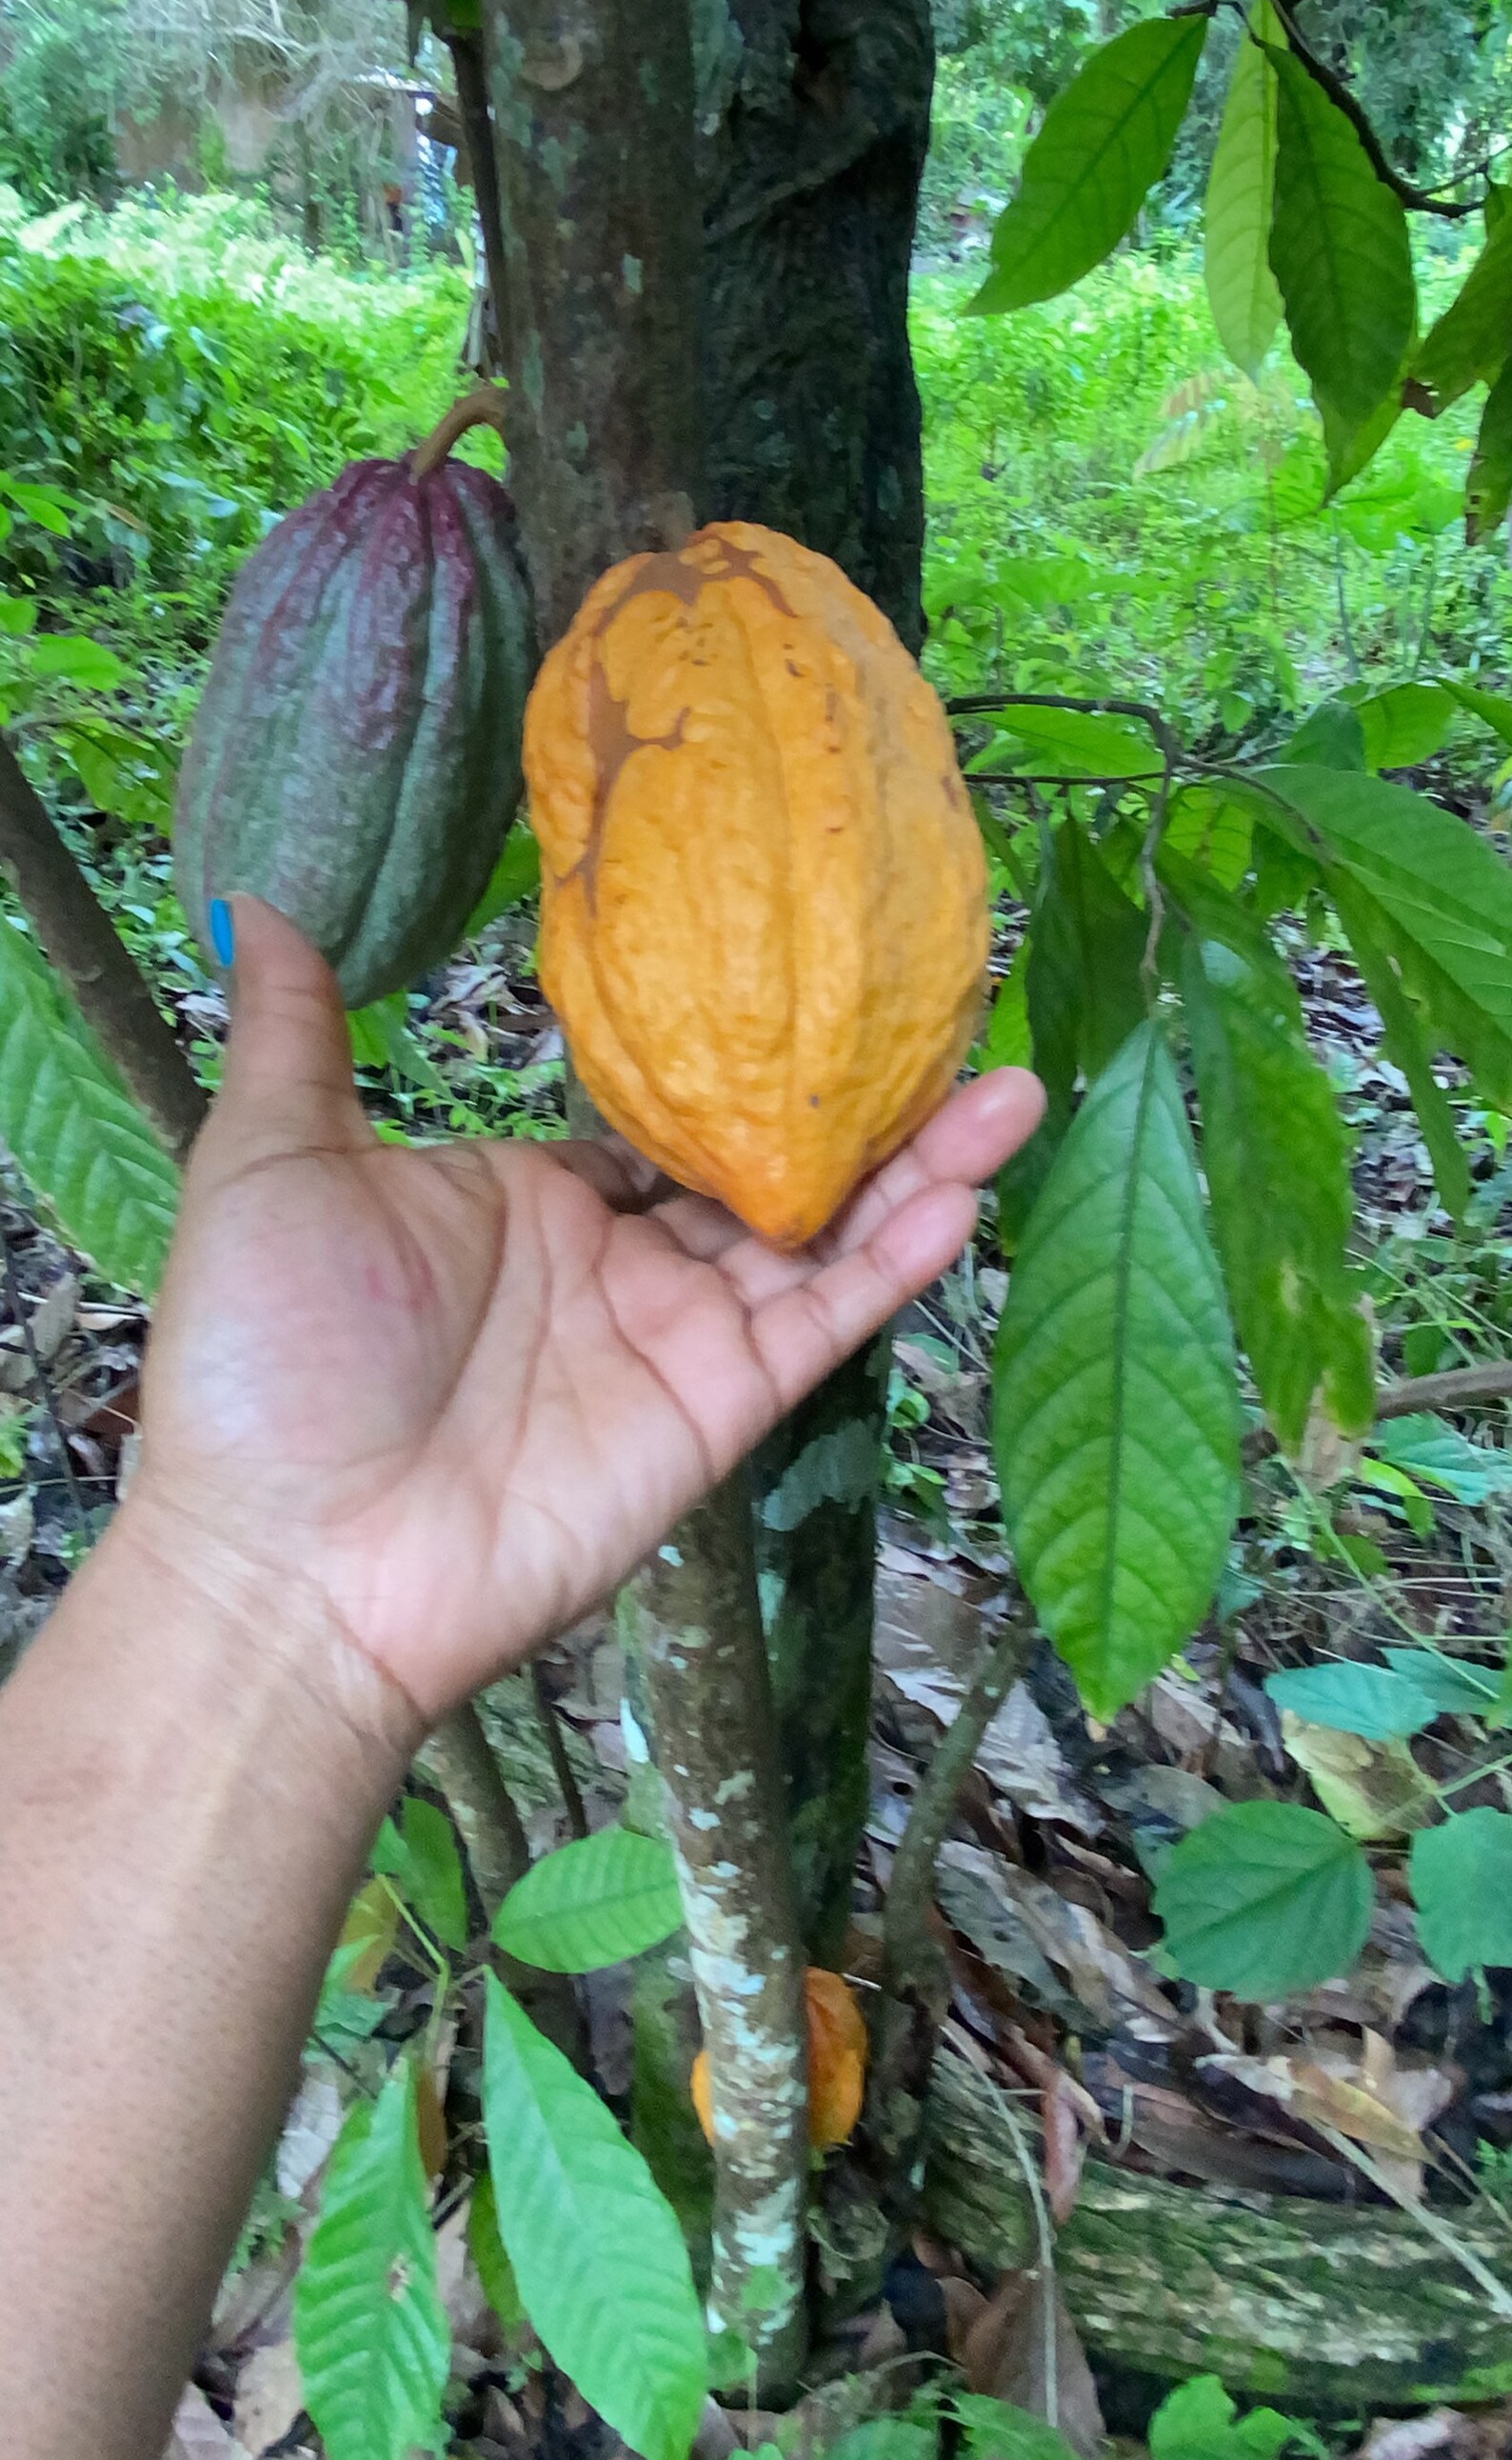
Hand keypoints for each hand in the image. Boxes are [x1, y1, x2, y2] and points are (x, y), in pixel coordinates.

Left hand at [130, 898, 1042, 1720]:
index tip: (815, 976)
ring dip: (920, 1167)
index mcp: (525, 1200)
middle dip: (859, 1103)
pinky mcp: (716, 1410)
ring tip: (1012, 1086)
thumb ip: (298, 1038)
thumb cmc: (264, 1360)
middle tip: (952, 1020)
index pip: (655, 1119)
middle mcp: (616, 1264)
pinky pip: (823, 1324)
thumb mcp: (270, 1163)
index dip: (734, 1058)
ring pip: (823, 1237)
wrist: (296, 1554)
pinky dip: (896, 1263)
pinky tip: (965, 1190)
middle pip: (766, 1167)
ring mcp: (673, 1338)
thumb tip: (263, 906)